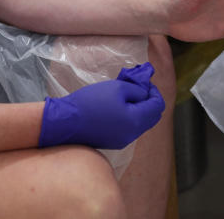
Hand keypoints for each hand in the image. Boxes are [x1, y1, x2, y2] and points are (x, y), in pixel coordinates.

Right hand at [38, 62, 164, 149]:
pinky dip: (128, 116)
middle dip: (148, 100)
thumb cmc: (91, 102)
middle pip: (151, 116)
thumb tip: (145, 92)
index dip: (153, 91)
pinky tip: (115, 107)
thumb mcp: (117, 88)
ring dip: (138, 108)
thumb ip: (137, 89)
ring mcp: (122, 141)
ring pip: (140, 123)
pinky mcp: (112, 142)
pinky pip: (128, 128)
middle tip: (136, 88)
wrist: (66, 122)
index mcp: (136, 121)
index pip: (157, 105)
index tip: (143, 82)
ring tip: (123, 95)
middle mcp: (132, 135)